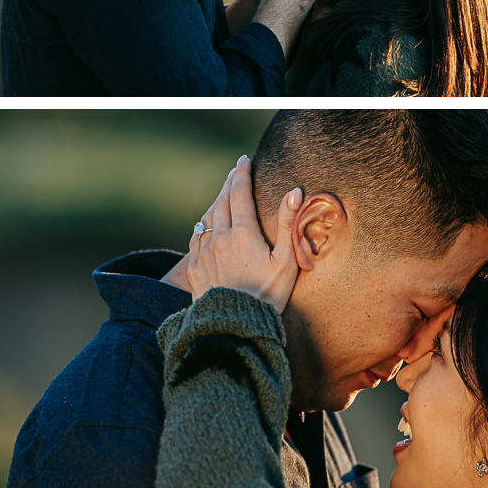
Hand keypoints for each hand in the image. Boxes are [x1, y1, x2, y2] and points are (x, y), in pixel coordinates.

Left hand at [187, 156, 301, 314]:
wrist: (235, 327)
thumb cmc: (268, 296)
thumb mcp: (286, 261)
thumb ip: (289, 224)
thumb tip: (294, 192)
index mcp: (243, 233)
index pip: (239, 193)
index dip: (242, 174)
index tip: (244, 160)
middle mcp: (219, 238)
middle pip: (221, 201)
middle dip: (228, 183)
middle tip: (235, 171)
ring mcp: (203, 253)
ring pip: (206, 217)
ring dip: (215, 202)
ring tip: (223, 194)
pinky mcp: (194, 269)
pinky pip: (196, 238)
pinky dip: (203, 224)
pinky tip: (206, 225)